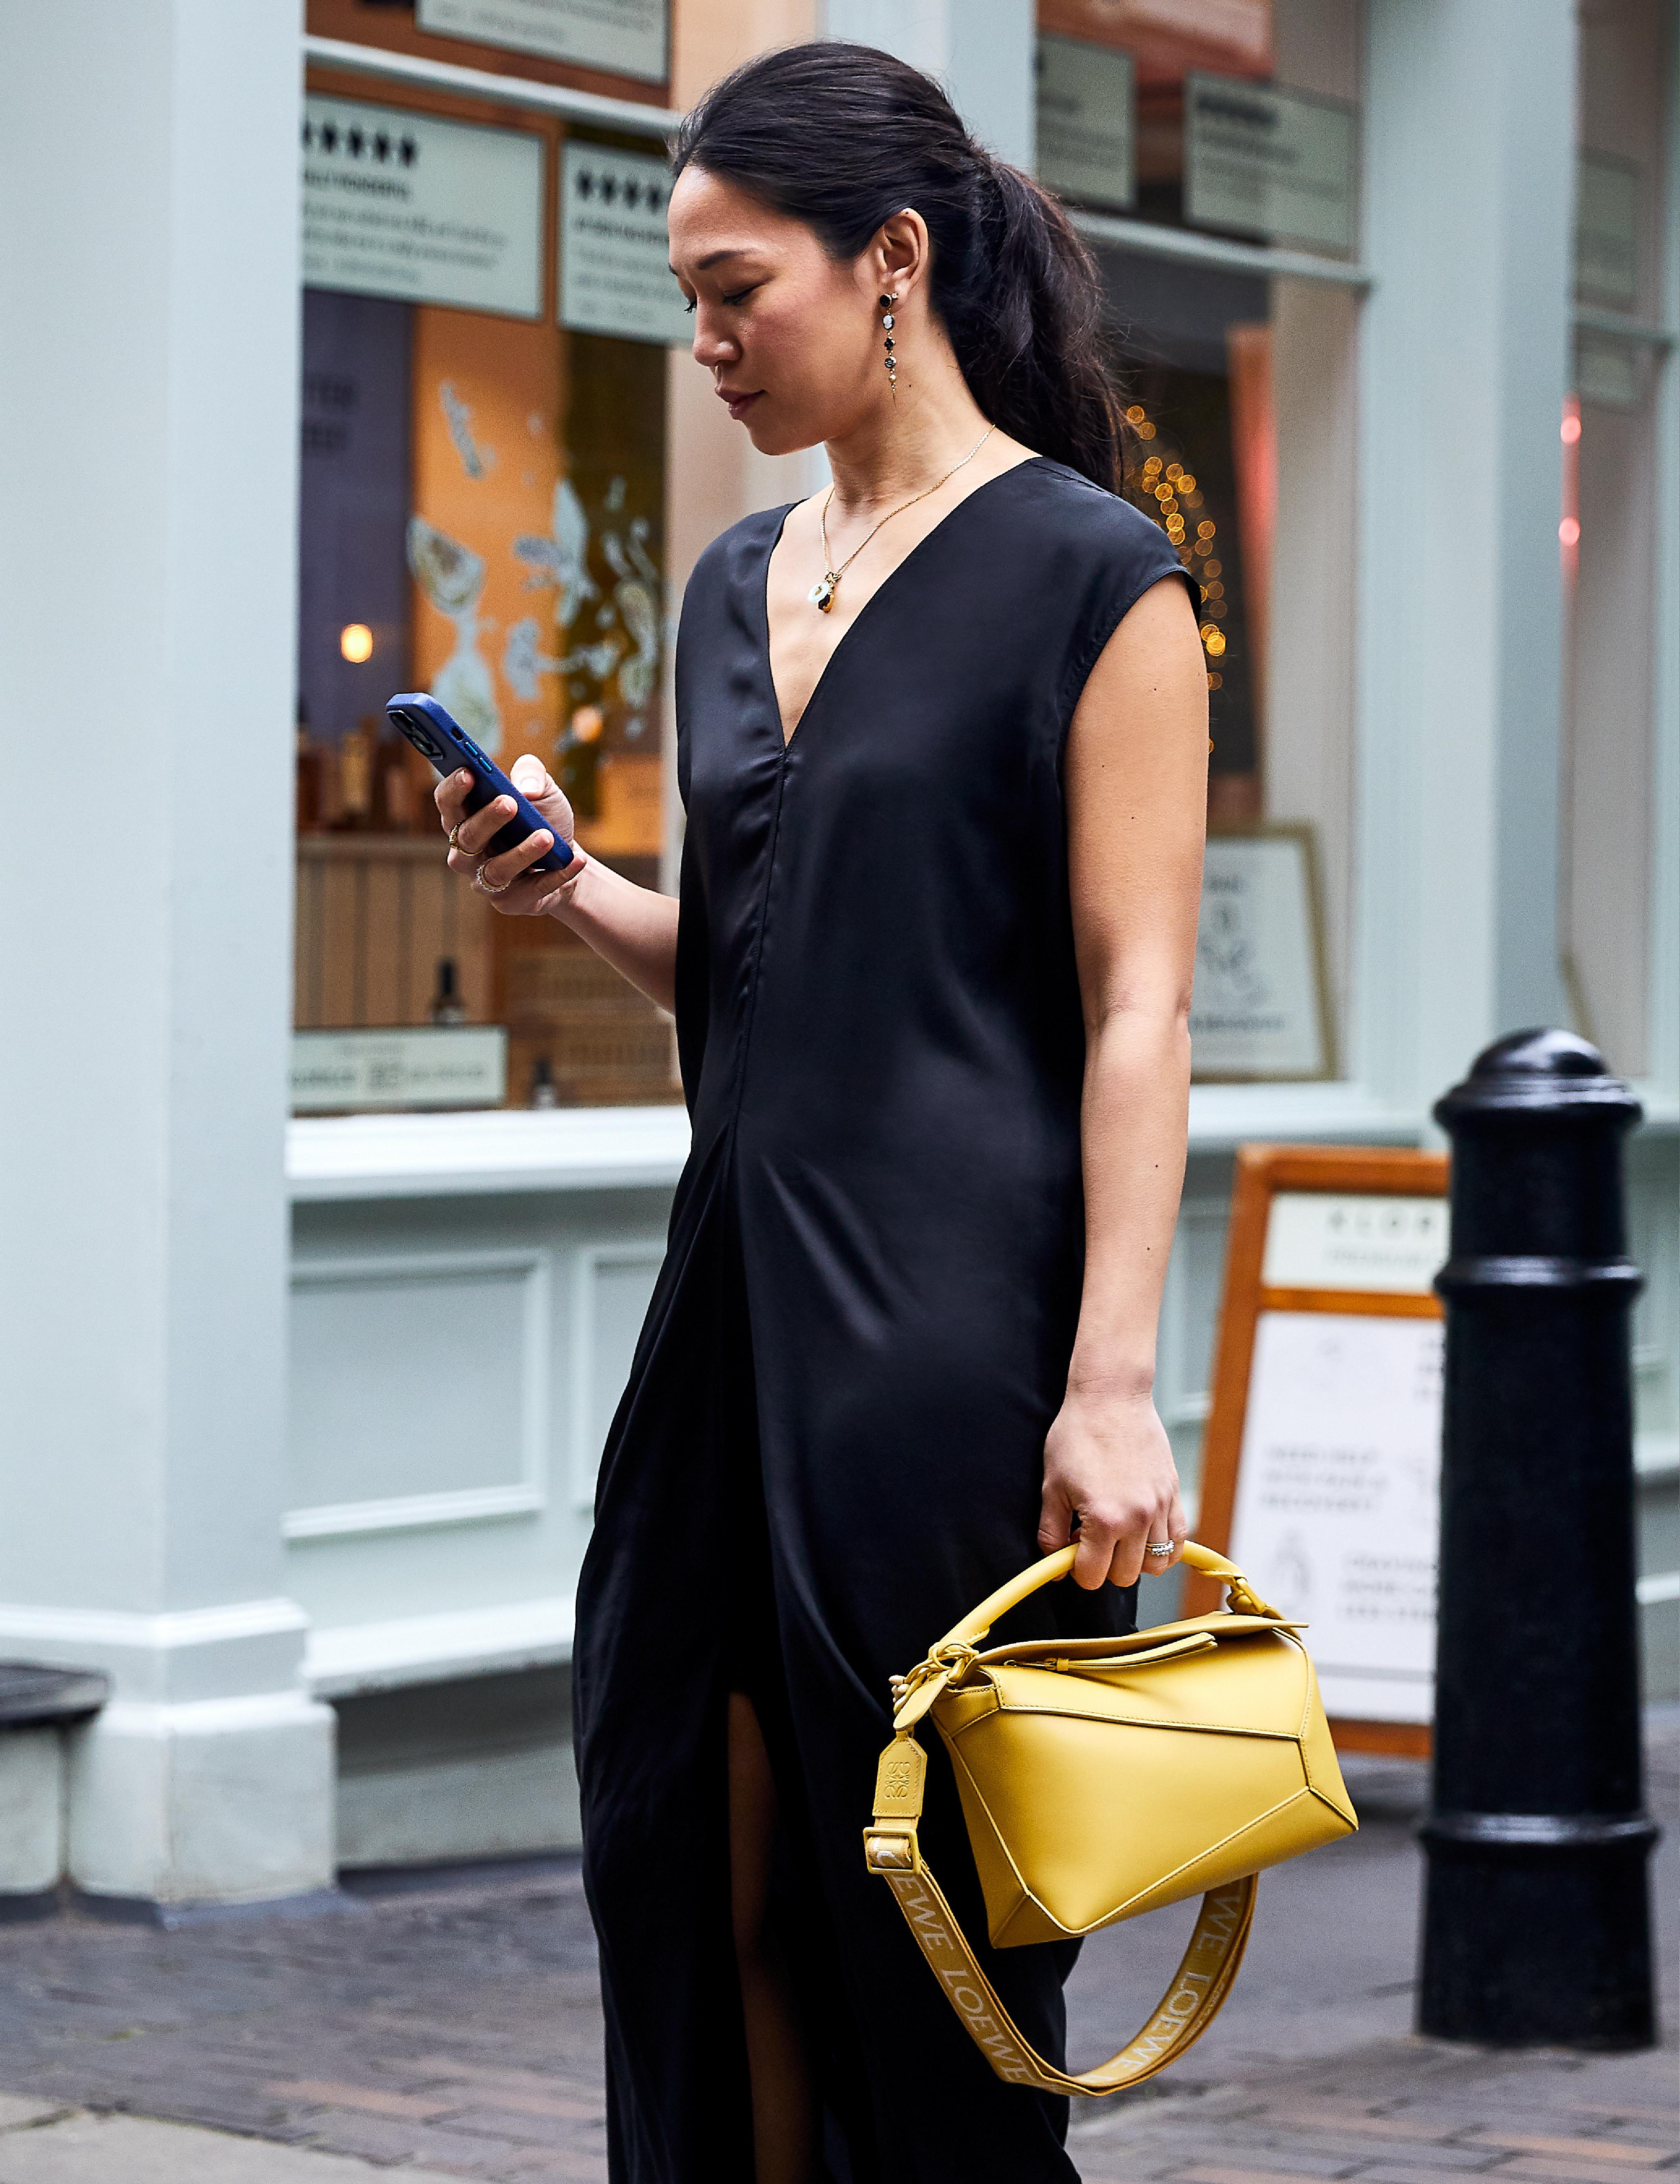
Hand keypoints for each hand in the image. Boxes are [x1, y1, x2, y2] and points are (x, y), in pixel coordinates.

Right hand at [436, 755, 586, 915]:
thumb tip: (527, 788)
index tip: (468, 772)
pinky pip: (530, 891)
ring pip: (496, 870)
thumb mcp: (544, 790)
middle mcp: (468, 852)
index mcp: (466, 818)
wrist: (566, 857)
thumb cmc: (544, 818)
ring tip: (547, 837)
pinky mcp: (509, 902)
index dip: (453, 789)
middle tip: (510, 803)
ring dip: (522, 853)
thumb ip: (533, 774)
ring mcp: (485, 880)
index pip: (448, 804)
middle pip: (467, 837)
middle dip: (487, 819)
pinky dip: (556, 876)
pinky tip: (576, 859)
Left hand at [1038, 1387, 1186, 1589]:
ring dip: (1132, 1560)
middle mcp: (1138, 1518)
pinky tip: (1144, 1539)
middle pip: (1124, 1576)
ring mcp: (1160, 1507)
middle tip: (1090, 1542)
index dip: (1076, 1570)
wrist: (1110, 1397)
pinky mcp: (1173, 1494)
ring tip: (1116, 1539)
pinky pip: (1179, 1541)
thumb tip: (1054, 1569)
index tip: (1070, 1553)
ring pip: (1155, 1564)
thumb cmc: (1076, 1435)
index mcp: (1105, 1519)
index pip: (1092, 1576)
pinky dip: (1164, 1549)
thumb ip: (1051, 1533)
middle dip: (1103, 1567)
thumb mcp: (1051, 1486)